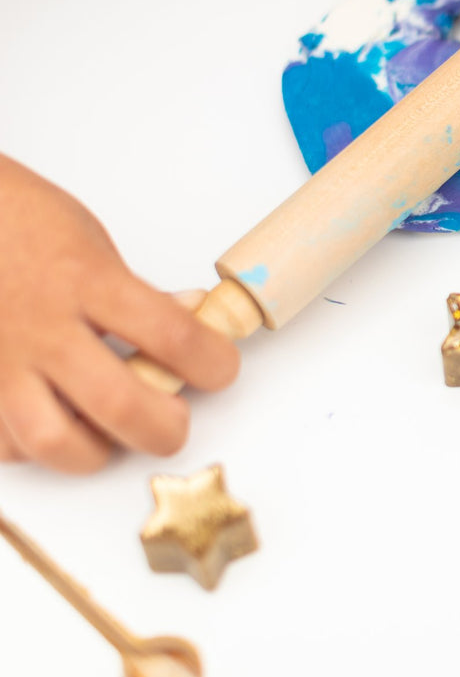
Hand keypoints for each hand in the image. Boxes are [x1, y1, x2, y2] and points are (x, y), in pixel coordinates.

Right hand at [0, 156, 239, 472]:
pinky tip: (56, 423)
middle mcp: (44, 326)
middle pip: (118, 403)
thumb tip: (192, 324)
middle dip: (164, 428)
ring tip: (111, 434)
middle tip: (174, 422)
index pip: (172, 335)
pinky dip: (37, 448)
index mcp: (87, 281)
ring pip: (53, 440)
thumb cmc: (24, 225)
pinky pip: (5, 444)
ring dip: (96, 450)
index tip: (221, 369)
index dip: (213, 363)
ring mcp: (0, 361)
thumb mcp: (93, 245)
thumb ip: (136, 294)